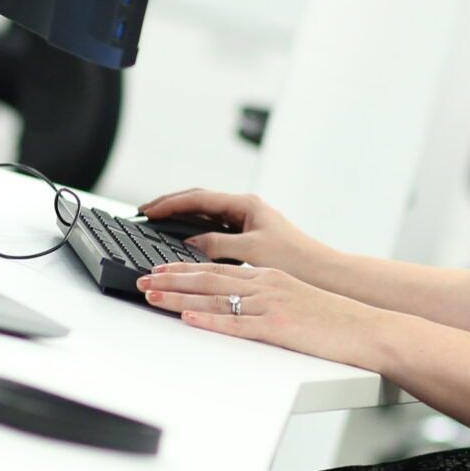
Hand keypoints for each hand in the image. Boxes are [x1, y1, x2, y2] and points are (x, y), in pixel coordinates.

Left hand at [138, 261, 382, 367]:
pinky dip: (209, 319)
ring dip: (178, 296)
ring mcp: (272, 305)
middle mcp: (267, 285)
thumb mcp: (296, 299)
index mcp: (269, 277)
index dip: (182, 270)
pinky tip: (188, 317)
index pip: (216, 269)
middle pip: (208, 279)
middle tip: (140, 280)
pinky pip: (237, 323)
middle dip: (169, 279)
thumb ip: (265, 299)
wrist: (369, 329)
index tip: (157, 271)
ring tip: (150, 296)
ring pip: (215, 297)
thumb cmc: (335, 320)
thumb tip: (235, 306)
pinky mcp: (279, 328)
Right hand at [141, 188, 331, 283]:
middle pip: (199, 201)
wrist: (323, 272)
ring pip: (206, 214)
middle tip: (146, 212)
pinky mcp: (250, 237)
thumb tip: (189, 244)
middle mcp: (246, 209)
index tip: (148, 210)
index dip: (170, 204)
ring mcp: (247, 222)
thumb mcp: (250, 250)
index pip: (198, 198)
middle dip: (171, 205)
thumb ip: (217, 244)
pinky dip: (195, 231)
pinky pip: (215, 229)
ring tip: (158, 222)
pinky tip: (183, 239)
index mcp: (246, 204)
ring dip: (182, 217)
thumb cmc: (296, 258)